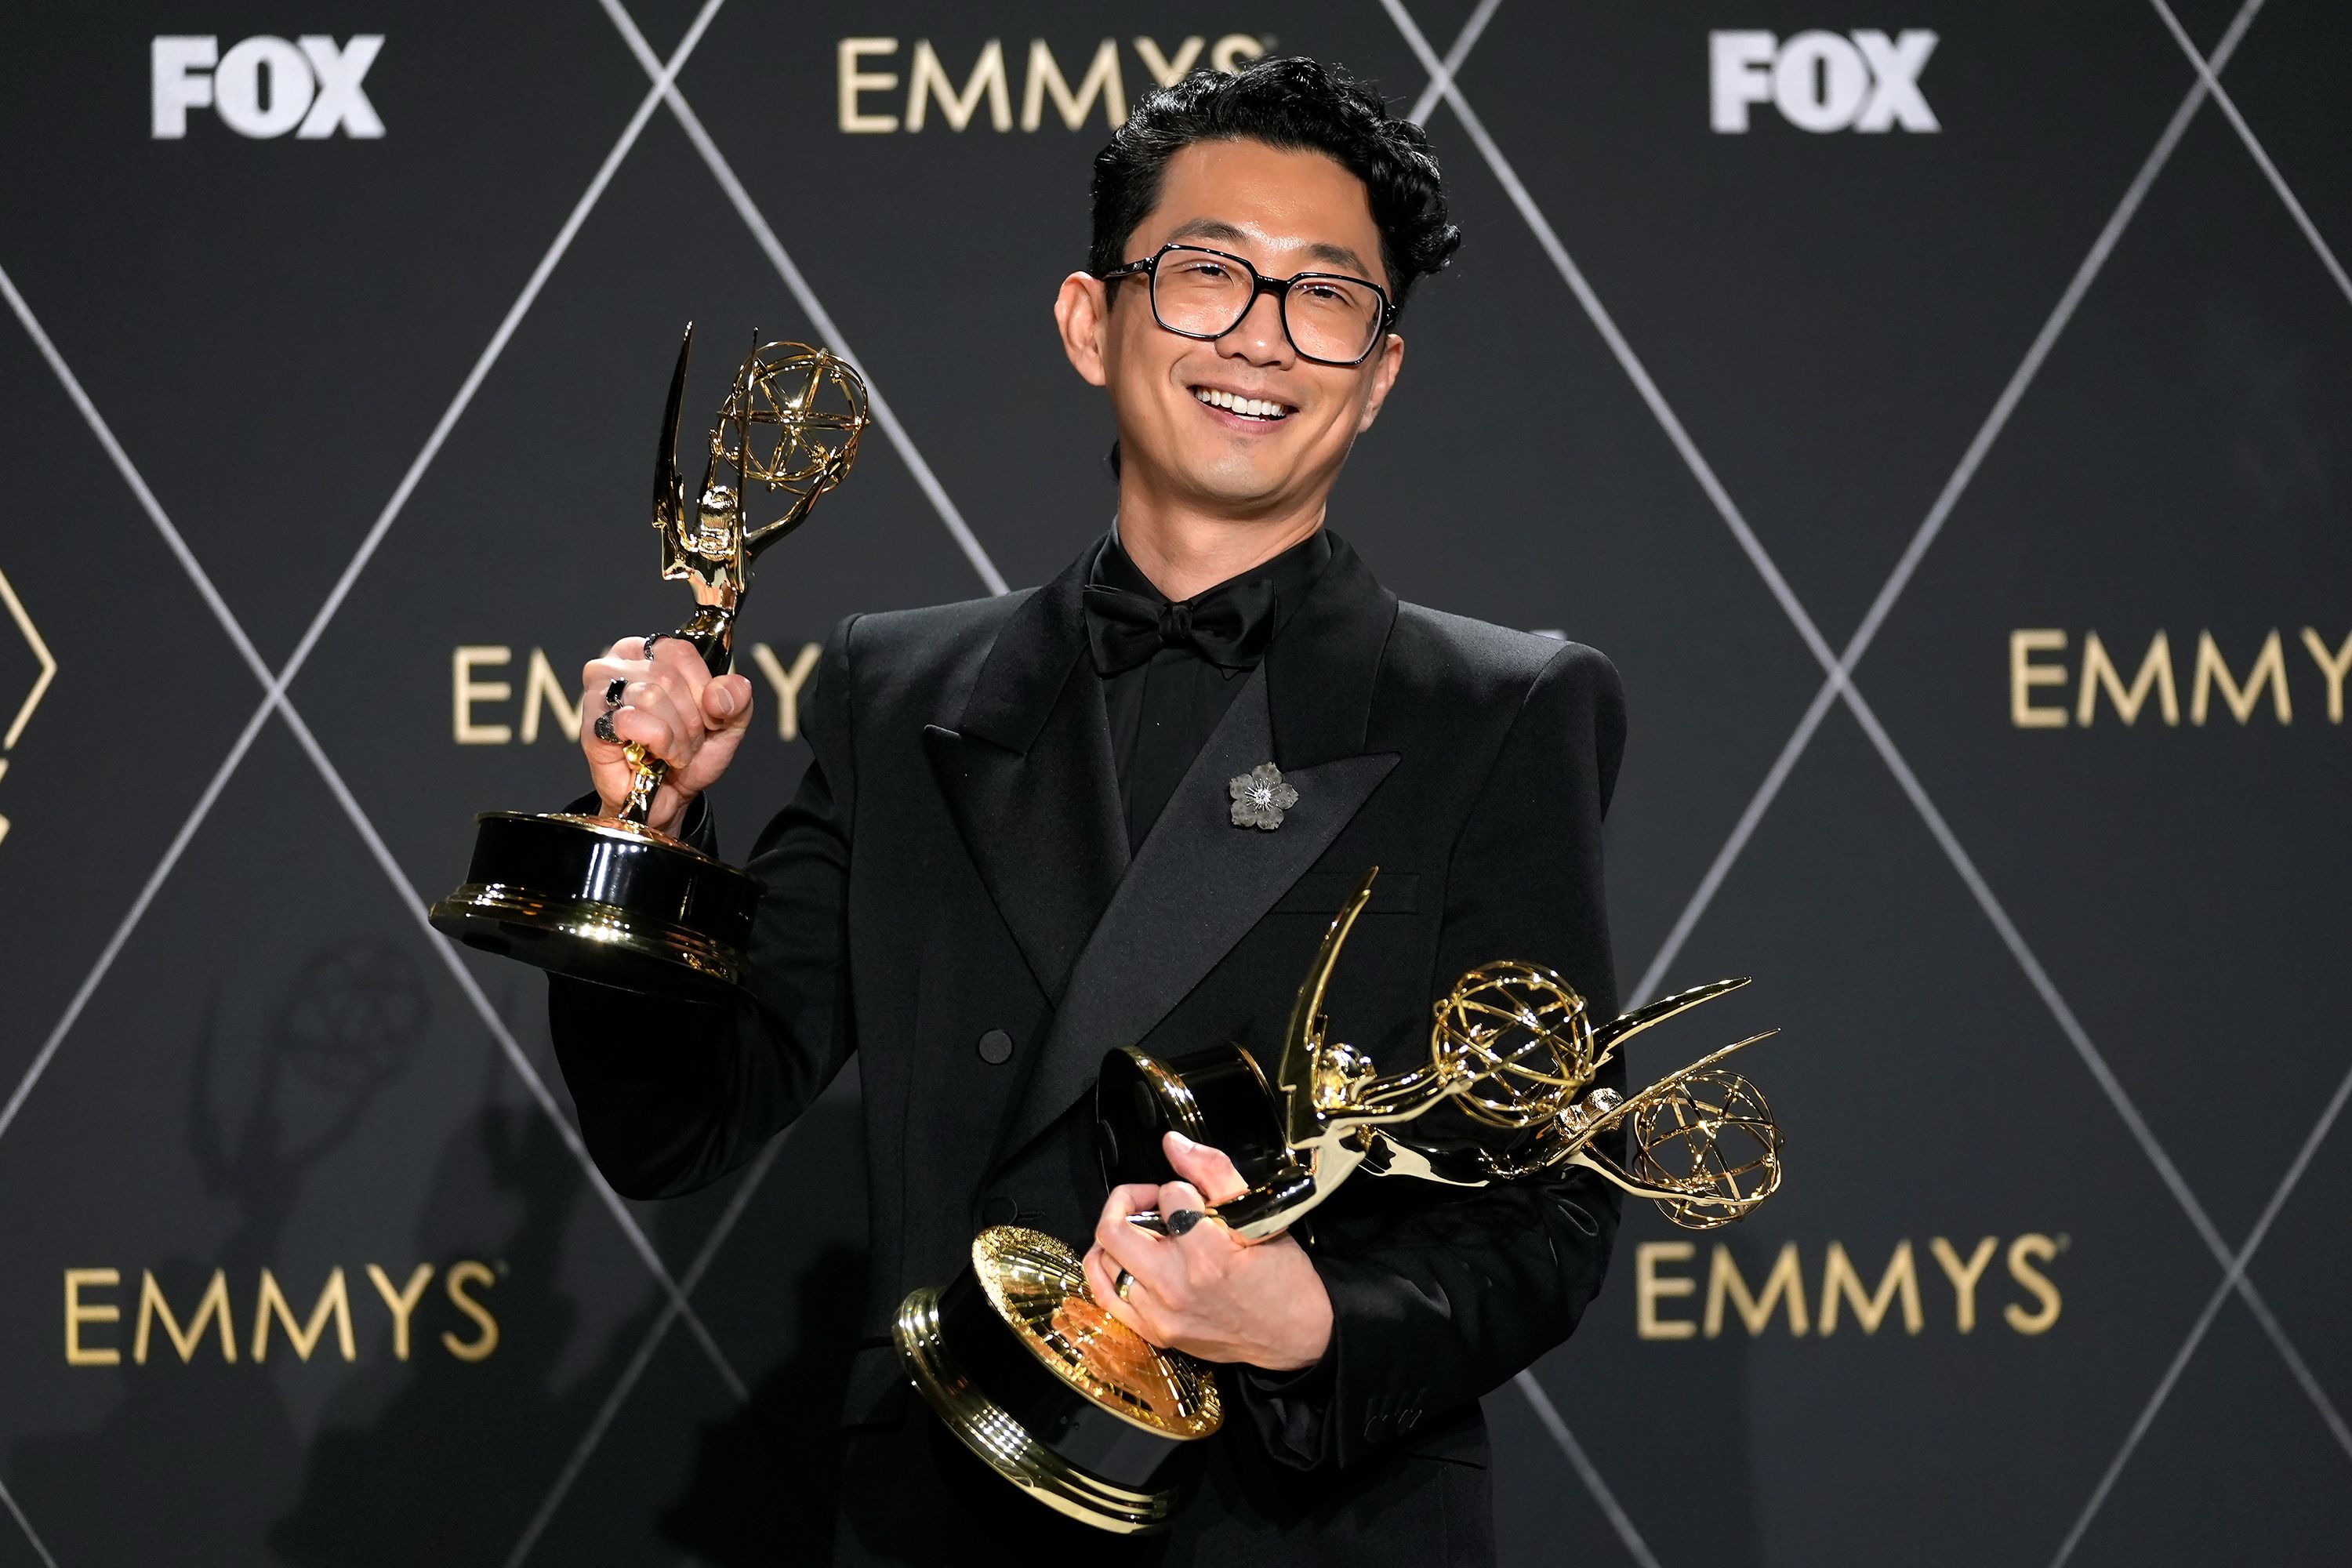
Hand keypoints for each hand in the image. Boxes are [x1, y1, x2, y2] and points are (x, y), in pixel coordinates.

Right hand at [579, 636, 753, 835]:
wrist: (668, 798)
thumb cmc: (690, 755)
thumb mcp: (728, 723)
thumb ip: (736, 698)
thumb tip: (720, 694)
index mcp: (648, 653)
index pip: (681, 653)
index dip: (702, 689)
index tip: (706, 715)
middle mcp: (617, 665)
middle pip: (667, 677)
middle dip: (689, 719)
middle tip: (685, 741)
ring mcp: (598, 694)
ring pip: (650, 697)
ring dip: (675, 736)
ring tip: (670, 750)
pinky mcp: (591, 724)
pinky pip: (631, 720)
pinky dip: (655, 743)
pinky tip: (652, 756)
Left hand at [1082, 1131, 1333, 1371]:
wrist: (1294, 1335)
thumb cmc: (1281, 1276)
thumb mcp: (1259, 1215)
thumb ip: (1213, 1173)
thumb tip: (1172, 1143)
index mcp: (1207, 1255)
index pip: (1168, 1196)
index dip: (1181, 1189)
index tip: (1197, 1200)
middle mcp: (1175, 1287)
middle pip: (1114, 1229)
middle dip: (1127, 1201)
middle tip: (1151, 1202)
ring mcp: (1160, 1315)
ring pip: (1104, 1260)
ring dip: (1119, 1236)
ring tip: (1145, 1232)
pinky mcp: (1154, 1333)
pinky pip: (1104, 1295)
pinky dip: (1105, 1269)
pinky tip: (1124, 1257)